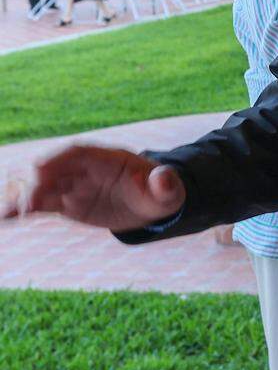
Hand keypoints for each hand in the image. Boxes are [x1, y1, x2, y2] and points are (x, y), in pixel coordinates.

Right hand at [3, 145, 185, 231]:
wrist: (151, 204)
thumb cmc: (160, 193)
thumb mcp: (168, 191)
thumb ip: (165, 184)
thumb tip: (164, 177)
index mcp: (108, 159)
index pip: (78, 151)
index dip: (58, 157)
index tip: (40, 168)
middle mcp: (85, 169)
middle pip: (53, 166)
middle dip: (36, 179)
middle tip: (28, 202)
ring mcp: (73, 185)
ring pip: (40, 183)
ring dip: (23, 194)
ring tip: (10, 212)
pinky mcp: (65, 203)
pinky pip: (39, 203)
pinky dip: (22, 208)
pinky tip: (5, 217)